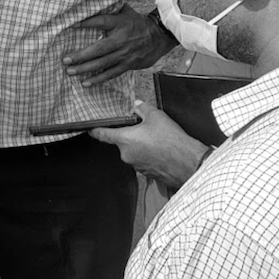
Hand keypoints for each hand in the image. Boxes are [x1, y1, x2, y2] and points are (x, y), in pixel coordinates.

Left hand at [62, 4, 177, 85]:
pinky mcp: (128, 64)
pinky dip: (98, 79)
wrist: (160, 36)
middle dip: (81, 56)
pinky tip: (86, 83)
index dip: (86, 22)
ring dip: (85, 69)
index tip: (71, 24)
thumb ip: (110, 8)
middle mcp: (121, 40)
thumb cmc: (137, 23)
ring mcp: (125, 54)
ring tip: (70, 71)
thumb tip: (92, 0)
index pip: (101, 21)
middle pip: (99, 49)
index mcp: (119, 23)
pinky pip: (111, 73)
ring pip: (103, 63)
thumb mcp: (126, 12)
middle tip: (66, 60)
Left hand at [90, 101, 209, 188]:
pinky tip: (161, 151)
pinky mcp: (147, 174)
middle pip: (121, 142)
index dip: (94, 130)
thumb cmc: (172, 141)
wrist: (189, 163)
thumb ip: (143, 108)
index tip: (89, 128)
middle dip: (130, 135)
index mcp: (124, 140)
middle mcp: (126, 154)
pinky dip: (149, 155)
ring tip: (157, 141)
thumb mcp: (156, 116)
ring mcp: (136, 166)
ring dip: (141, 146)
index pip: (102, 134)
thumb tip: (137, 104)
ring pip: (133, 152)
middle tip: (144, 130)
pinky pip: (143, 161)